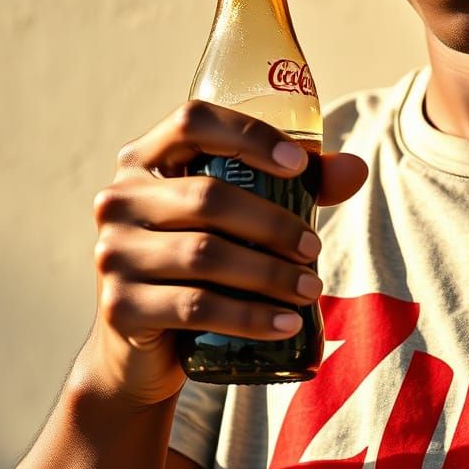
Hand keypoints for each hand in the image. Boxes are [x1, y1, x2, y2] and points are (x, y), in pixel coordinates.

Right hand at [75, 101, 367, 409]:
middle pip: (208, 196)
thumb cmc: (201, 258)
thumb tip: (356, 169)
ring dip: (269, 274)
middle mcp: (119, 198)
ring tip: (310, 289)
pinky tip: (286, 324)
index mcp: (145, 158)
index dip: (249, 135)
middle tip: (314, 249)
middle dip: (274, 224)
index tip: (299, 164)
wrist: (140, 346)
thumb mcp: (238, 215)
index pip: (193, 122)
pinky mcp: (119, 306)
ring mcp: (112, 252)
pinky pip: (196, 306)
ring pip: (205, 253)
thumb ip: (293, 186)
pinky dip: (249, 316)